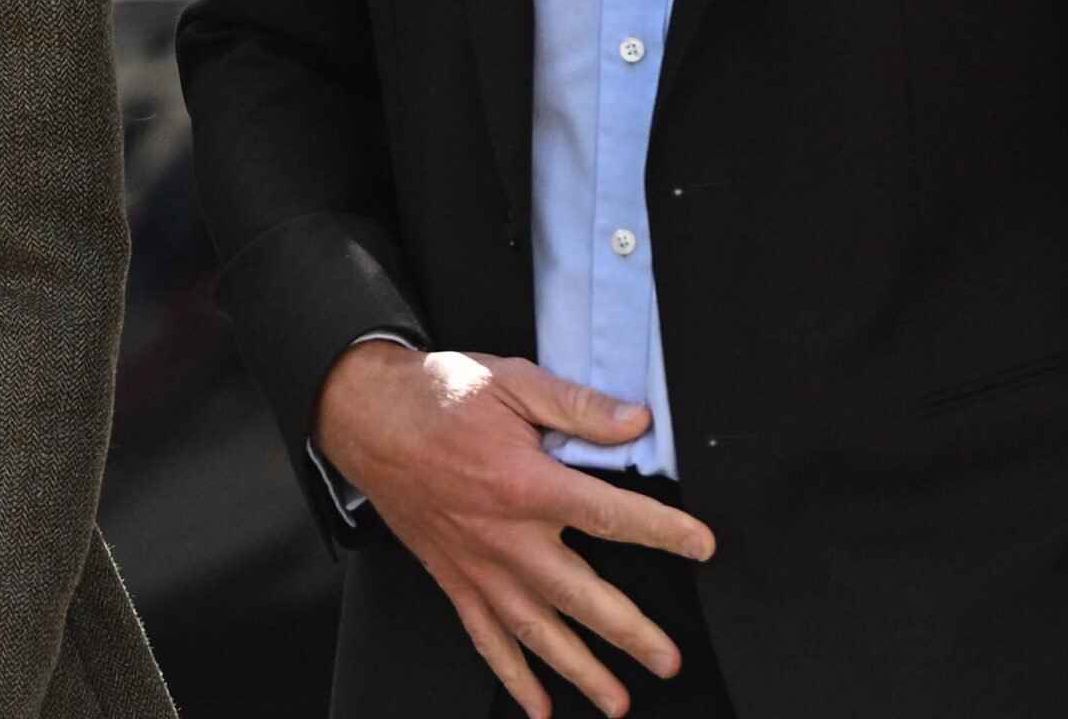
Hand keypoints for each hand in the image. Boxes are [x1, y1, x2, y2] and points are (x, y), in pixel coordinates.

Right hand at [314, 340, 715, 718]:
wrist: (367, 415)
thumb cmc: (438, 396)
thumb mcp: (513, 381)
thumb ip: (577, 406)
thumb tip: (634, 421)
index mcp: (526, 482)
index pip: (609, 514)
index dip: (662, 530)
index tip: (700, 544)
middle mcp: (504, 535)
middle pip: (580, 594)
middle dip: (629, 631)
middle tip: (666, 659)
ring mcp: (477, 565)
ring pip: (536, 630)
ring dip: (580, 669)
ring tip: (617, 700)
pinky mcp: (452, 578)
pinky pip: (485, 637)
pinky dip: (512, 675)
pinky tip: (538, 704)